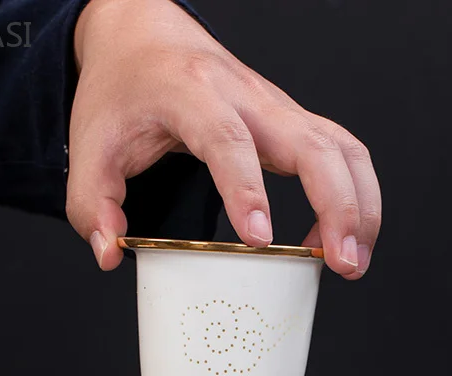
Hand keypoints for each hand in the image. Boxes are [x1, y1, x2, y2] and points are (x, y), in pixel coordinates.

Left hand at [68, 0, 380, 277]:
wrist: (148, 36)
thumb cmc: (125, 88)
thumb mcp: (90, 142)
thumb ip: (92, 201)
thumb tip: (110, 254)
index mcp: (192, 93)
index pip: (228, 140)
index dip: (248, 191)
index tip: (261, 241)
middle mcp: (248, 97)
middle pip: (314, 145)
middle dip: (339, 207)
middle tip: (342, 263)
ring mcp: (279, 109)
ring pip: (344, 149)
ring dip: (361, 206)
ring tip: (354, 260)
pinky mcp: (294, 123)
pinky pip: (344, 155)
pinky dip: (357, 195)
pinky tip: (344, 235)